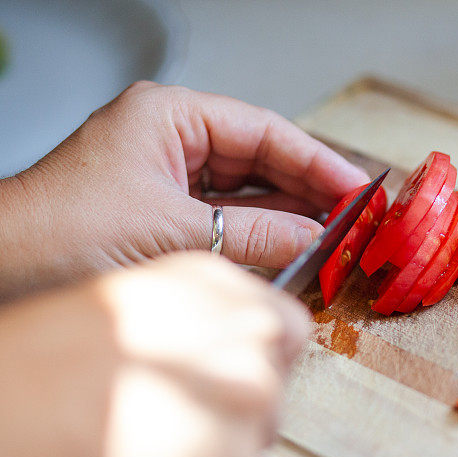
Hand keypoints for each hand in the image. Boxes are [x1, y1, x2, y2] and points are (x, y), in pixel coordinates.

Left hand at [0, 81, 367, 298]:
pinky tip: (292, 249)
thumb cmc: (61, 232)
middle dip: (307, 189)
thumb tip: (314, 238)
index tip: (354, 187)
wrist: (3, 272)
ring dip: (288, 216)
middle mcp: (172, 141)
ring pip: (247, 193)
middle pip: (260, 160)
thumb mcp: (173, 231)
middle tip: (352, 215)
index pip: (264, 132)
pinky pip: (227, 220)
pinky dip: (259, 236)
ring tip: (333, 234)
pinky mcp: (165, 214)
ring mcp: (169, 178)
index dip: (316, 161)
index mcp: (169, 116)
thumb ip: (254, 235)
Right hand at [0, 252, 308, 456]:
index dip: (262, 345)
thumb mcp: (165, 284)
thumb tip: (243, 322)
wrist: (45, 403)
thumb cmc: (81, 340)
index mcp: (250, 312)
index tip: (237, 358)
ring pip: (249, 440)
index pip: (290, 330)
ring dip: (216, 439)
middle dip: (235, 397)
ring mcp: (249, 428)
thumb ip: (222, 301)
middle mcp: (262, 365)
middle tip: (180, 399)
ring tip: (157, 430)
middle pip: (271, 390)